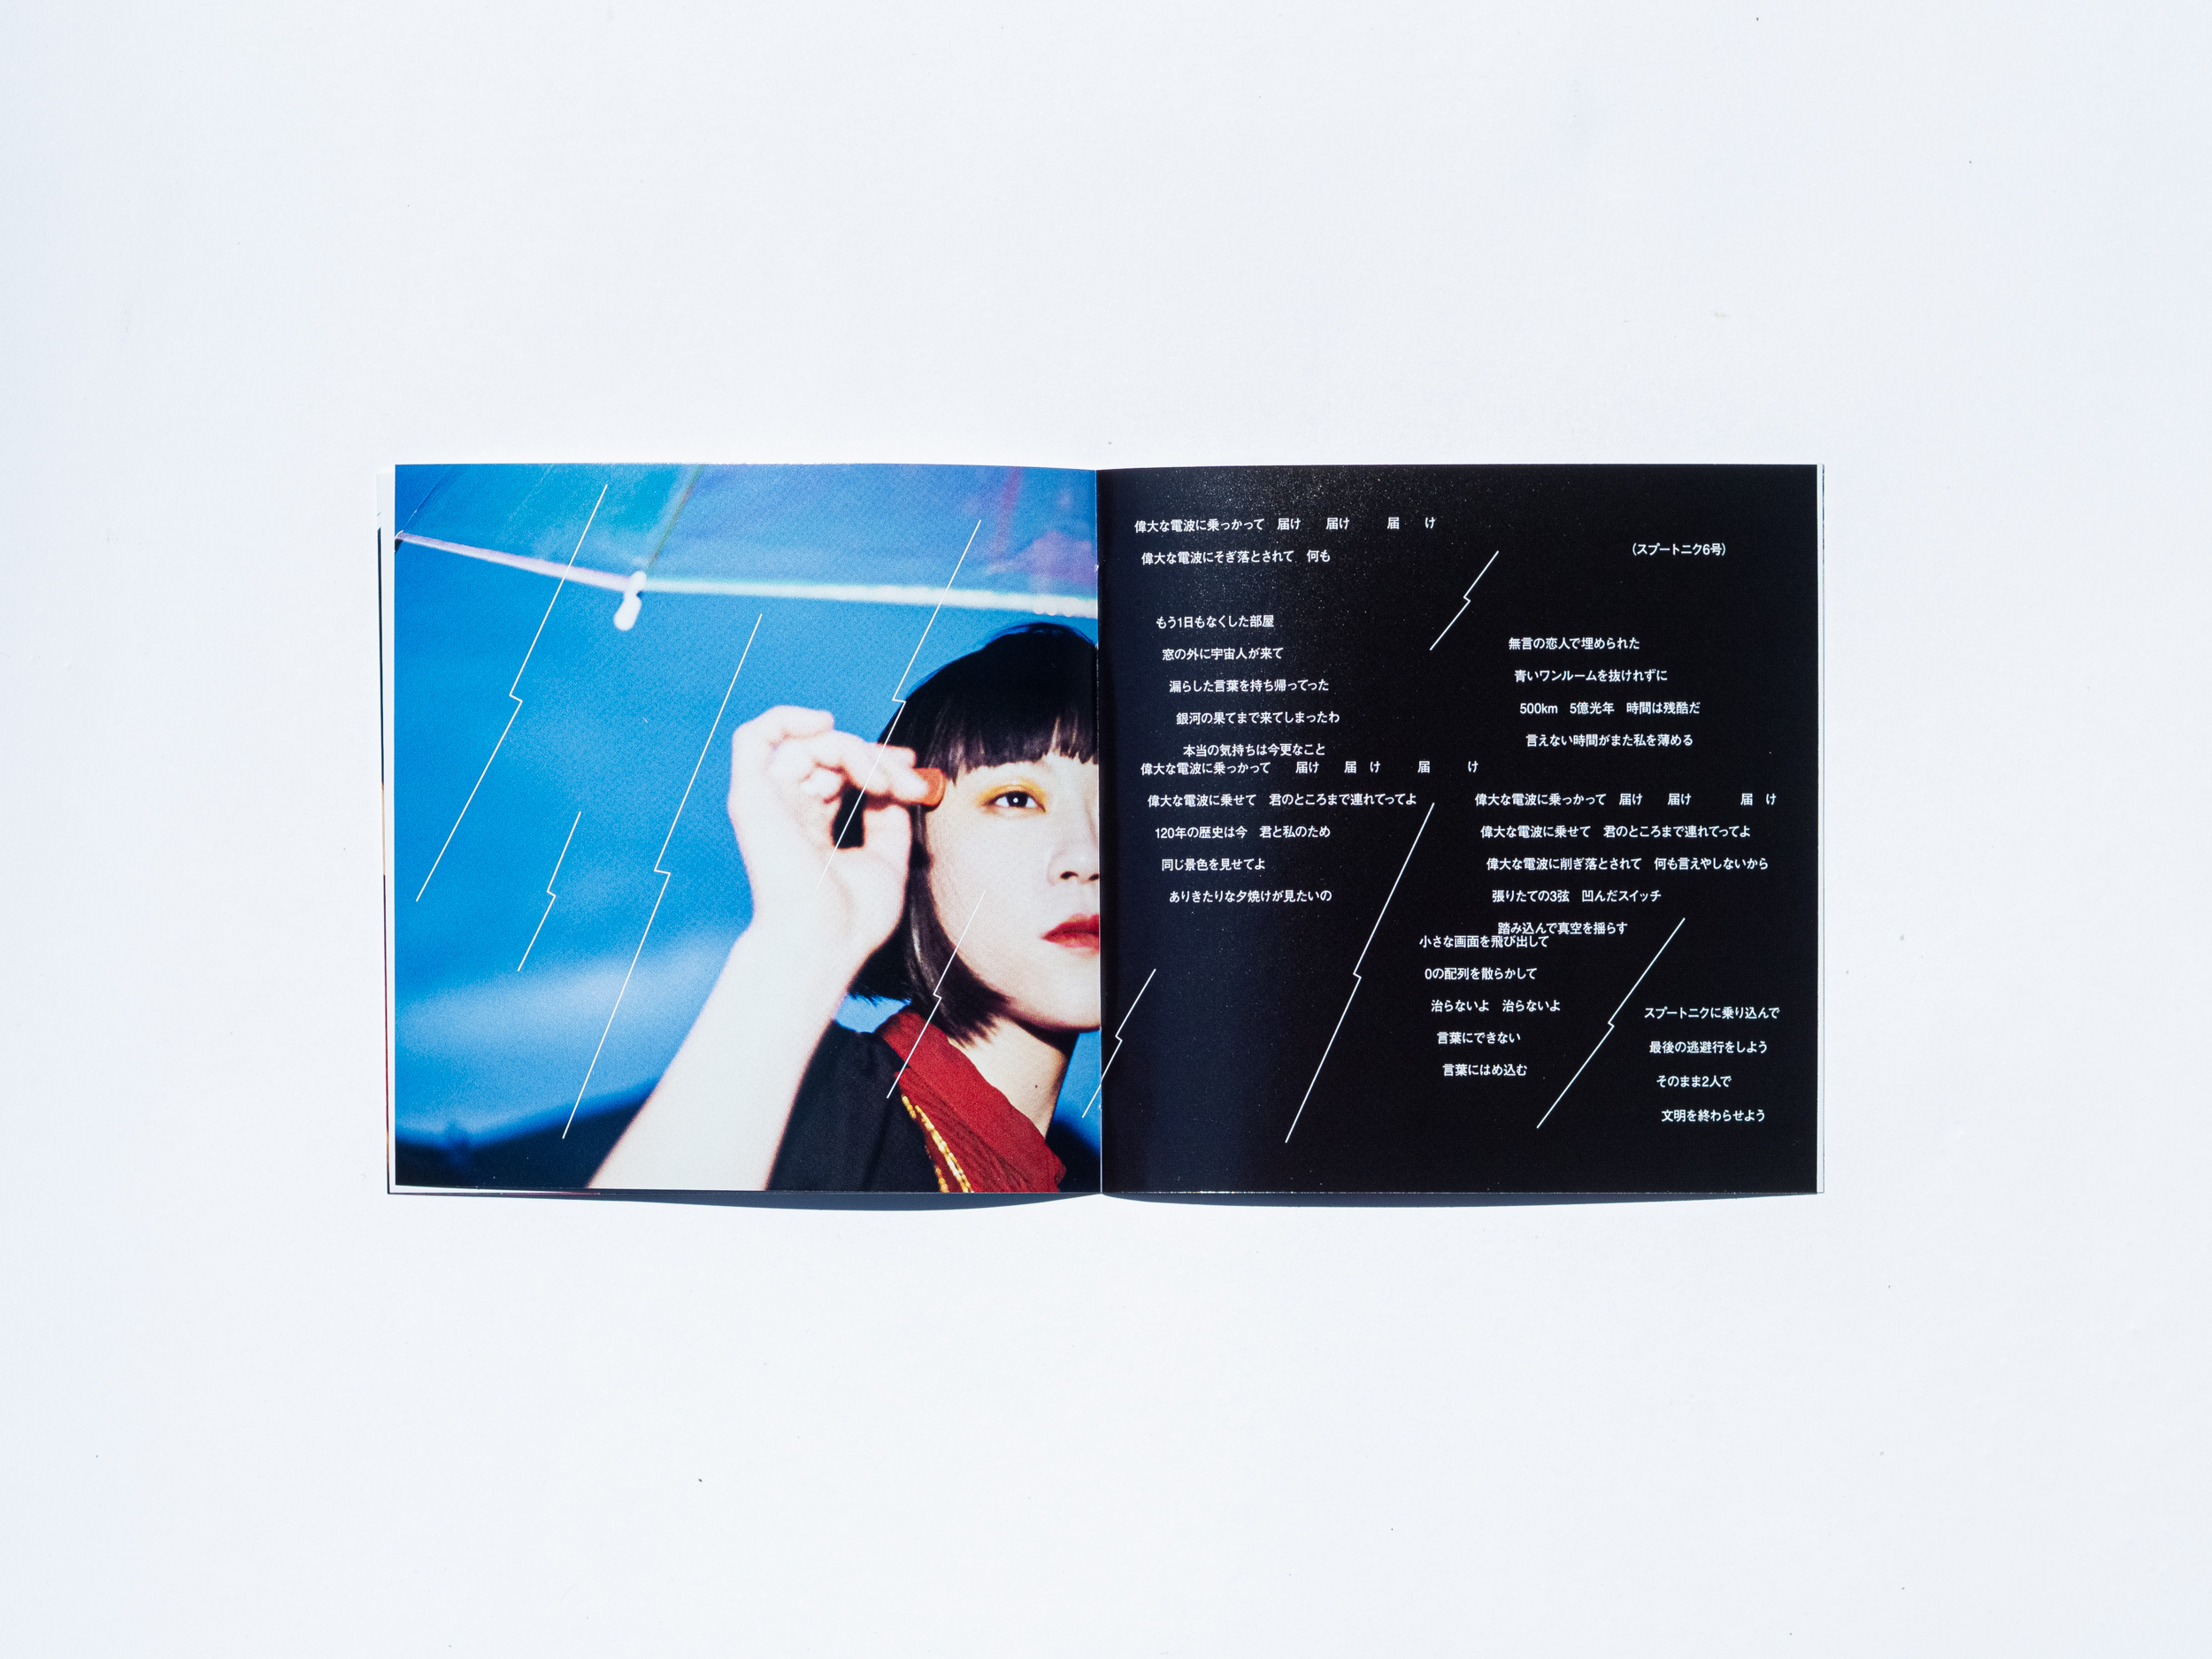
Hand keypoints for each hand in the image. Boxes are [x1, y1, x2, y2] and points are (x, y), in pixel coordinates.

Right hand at [725, 707, 935, 979]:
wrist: (824, 940)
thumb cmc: (853, 918)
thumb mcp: (887, 858)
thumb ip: (887, 816)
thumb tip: (891, 780)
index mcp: (809, 830)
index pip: (838, 775)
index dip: (877, 763)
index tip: (914, 775)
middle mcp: (784, 813)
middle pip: (828, 756)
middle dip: (877, 759)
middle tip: (910, 784)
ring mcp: (767, 803)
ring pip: (810, 746)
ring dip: (855, 752)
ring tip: (885, 785)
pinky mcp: (751, 796)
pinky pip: (755, 738)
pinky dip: (788, 720)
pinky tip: (825, 724)